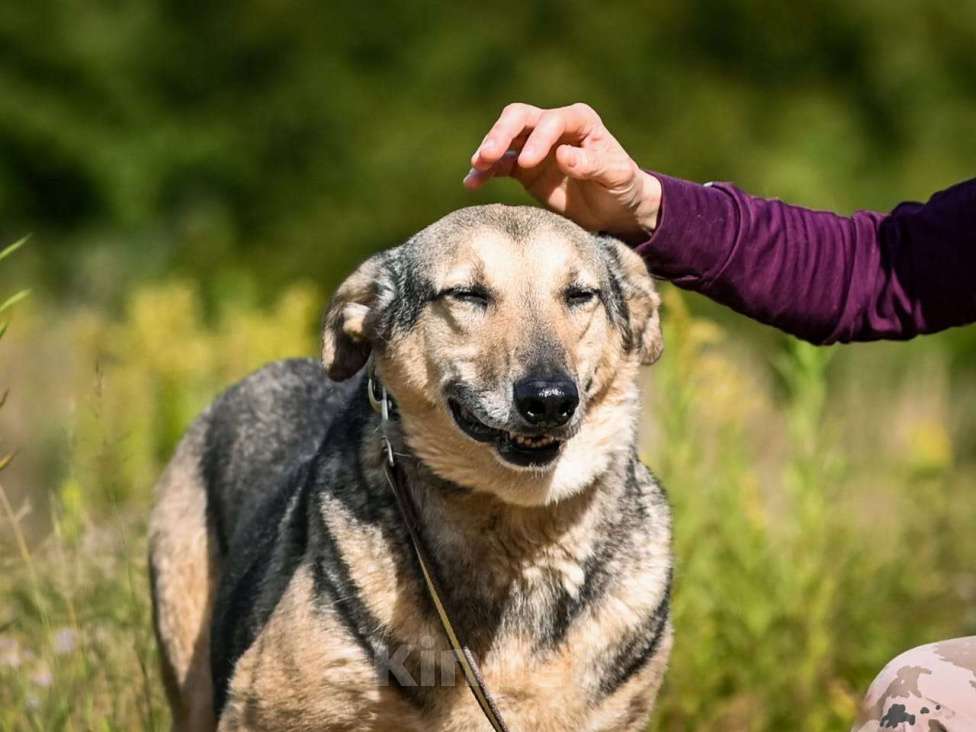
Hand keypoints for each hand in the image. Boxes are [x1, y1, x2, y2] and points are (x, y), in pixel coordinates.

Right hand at [464, 103, 661, 238]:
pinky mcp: (524, 169)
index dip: (538, 138)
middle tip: (488, 155)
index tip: (528, 162)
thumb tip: (563, 155)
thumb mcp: (616, 175)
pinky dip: (485, 173)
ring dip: (489, 150)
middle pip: (520, 118)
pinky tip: (471, 183)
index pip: (552, 121)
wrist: (615, 208)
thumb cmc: (621, 186)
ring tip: (476, 166)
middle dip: (502, 133)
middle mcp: (554, 128)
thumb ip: (592, 164)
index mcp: (580, 121)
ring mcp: (536, 147)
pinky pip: (500, 166)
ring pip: (505, 138)